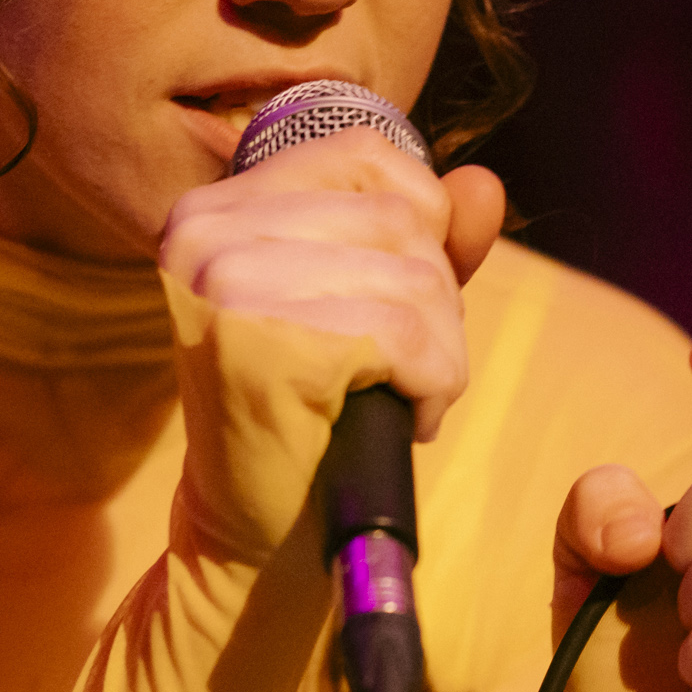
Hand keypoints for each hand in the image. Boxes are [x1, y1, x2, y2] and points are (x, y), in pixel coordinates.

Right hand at [155, 131, 506, 438]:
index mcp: (213, 210)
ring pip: (413, 279)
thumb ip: (425, 240)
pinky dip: (433, 382)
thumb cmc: (312, 419)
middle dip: (437, 300)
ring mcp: (226, 287)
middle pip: (398, 219)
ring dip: (442, 350)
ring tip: (409, 395)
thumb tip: (485, 186)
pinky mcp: (262, 347)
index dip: (420, 220)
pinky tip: (410, 419)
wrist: (256, 537)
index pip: (361, 154)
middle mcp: (206, 235)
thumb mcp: (369, 305)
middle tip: (408, 366)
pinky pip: (404, 336)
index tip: (405, 296)